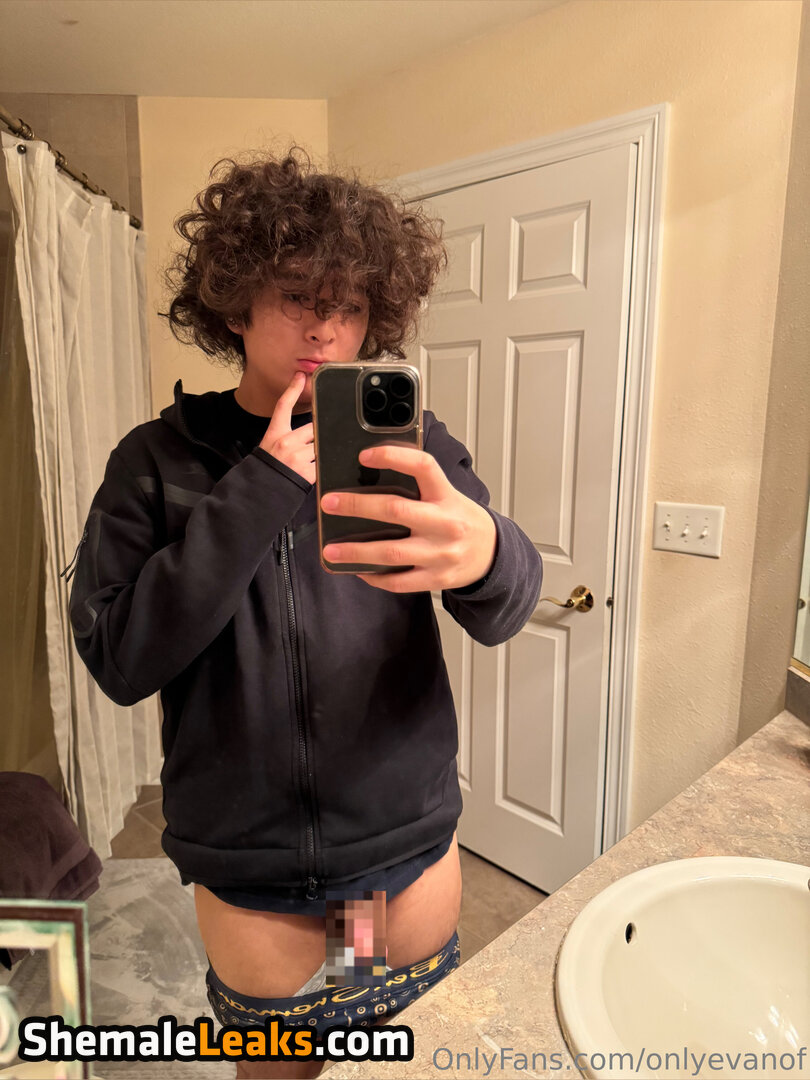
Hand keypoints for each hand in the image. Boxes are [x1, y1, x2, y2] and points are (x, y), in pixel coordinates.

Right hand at [259, 372, 314, 483]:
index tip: (300, 377)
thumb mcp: (268, 448)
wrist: (261, 493)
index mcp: (275, 434)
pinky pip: (323, 462)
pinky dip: (322, 467)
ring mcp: (297, 456)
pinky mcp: (308, 471)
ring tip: (307, 465)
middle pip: (313, 428)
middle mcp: (286, 442)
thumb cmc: (266, 471)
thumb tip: (309, 433)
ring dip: (319, 454)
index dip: (292, 389)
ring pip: (320, 446)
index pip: (283, 406)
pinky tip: (312, 473)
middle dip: (315, 437)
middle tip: (308, 449)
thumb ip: (287, 439)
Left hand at [320, 445, 496, 592]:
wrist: (493, 555)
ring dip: (356, 552)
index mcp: (447, 496)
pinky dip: (374, 576)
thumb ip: (419, 487)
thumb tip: (370, 476)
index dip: (393, 456)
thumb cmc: (462, 520)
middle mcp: (445, 523)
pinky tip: (358, 570)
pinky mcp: (436, 579)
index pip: (423, 467)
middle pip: (396, 511)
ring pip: (391, 553)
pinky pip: (398, 581)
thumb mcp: (449, 495)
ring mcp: (441, 554)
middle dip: (357, 506)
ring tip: (330, 550)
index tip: (363, 455)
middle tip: (328, 502)